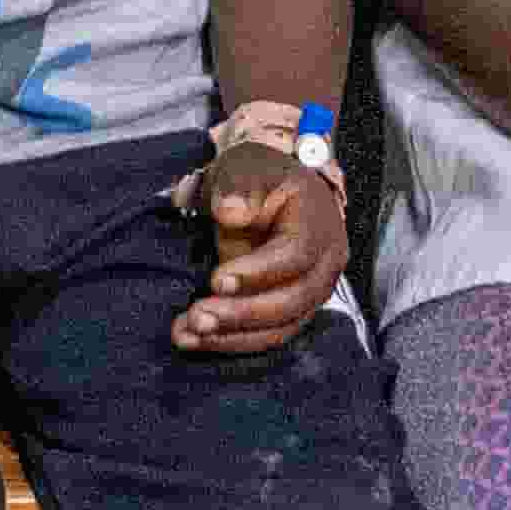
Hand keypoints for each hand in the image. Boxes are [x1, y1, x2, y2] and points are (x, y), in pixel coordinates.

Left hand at [172, 142, 350, 356]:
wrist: (271, 189)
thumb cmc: (259, 178)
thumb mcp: (246, 168)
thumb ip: (239, 187)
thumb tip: (231, 213)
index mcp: (318, 224)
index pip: (295, 256)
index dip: (257, 272)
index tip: (216, 280)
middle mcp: (324, 264)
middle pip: (290, 301)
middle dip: (241, 314)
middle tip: (196, 317)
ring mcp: (312, 292)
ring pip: (279, 327)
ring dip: (232, 336)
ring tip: (186, 334)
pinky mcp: (292, 310)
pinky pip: (267, 334)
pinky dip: (232, 341)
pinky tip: (194, 339)